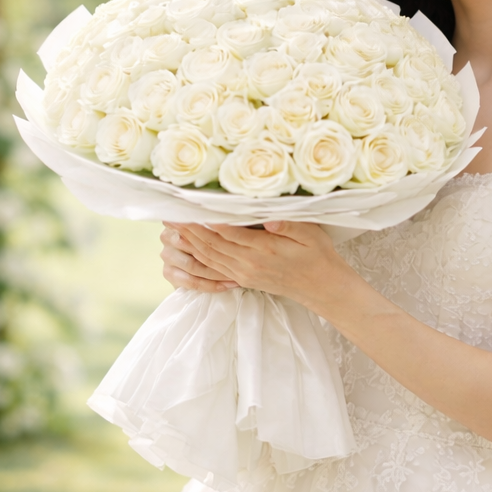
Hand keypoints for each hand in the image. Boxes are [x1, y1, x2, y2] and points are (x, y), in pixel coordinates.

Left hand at [173, 221, 346, 306]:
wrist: (321, 288)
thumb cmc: (318, 255)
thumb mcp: (311, 235)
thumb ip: (289, 224)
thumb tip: (267, 216)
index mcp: (264, 250)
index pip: (228, 232)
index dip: (206, 218)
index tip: (190, 204)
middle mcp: (249, 264)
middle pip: (211, 244)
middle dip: (189, 227)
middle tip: (171, 210)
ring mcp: (243, 273)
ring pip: (208, 256)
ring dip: (189, 241)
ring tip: (172, 225)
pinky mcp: (242, 279)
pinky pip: (213, 267)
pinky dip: (197, 256)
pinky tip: (187, 245)